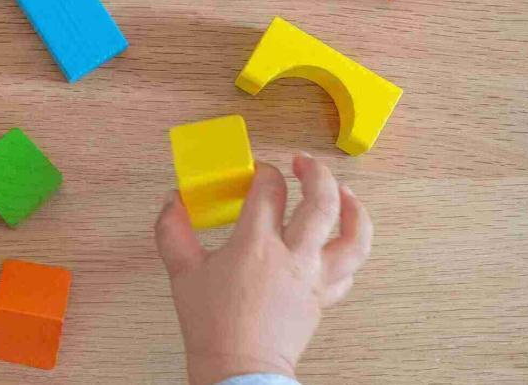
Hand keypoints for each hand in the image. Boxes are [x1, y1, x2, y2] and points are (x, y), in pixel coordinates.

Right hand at [155, 154, 372, 384]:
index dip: (264, 172)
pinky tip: (341, 241)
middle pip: (321, 201)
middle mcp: (292, 256)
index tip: (257, 172)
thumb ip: (173, 232)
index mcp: (255, 244)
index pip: (269, 189)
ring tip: (346, 193)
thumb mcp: (182, 274)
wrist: (238, 370)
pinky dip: (350, 251)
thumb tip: (172, 203)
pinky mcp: (323, 298)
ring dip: (354, 208)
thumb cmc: (212, 327)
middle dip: (315, 173)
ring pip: (353, 235)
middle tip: (304, 163)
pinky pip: (349, 270)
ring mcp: (314, 278)